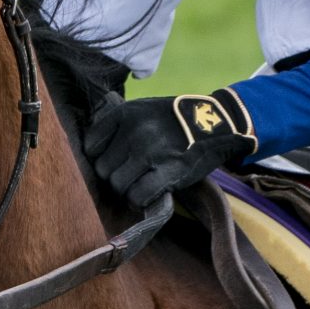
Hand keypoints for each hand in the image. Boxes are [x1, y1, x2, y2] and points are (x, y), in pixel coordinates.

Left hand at [84, 89, 258, 207]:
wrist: (218, 122)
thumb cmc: (175, 119)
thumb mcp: (143, 109)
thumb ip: (118, 126)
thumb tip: (93, 153)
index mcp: (125, 113)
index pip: (91, 146)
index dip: (102, 157)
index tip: (116, 160)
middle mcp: (135, 131)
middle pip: (103, 169)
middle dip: (115, 175)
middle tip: (132, 175)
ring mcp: (152, 152)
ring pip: (117, 185)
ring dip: (128, 189)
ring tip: (142, 183)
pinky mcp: (169, 171)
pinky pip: (138, 196)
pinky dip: (141, 199)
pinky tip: (150, 192)